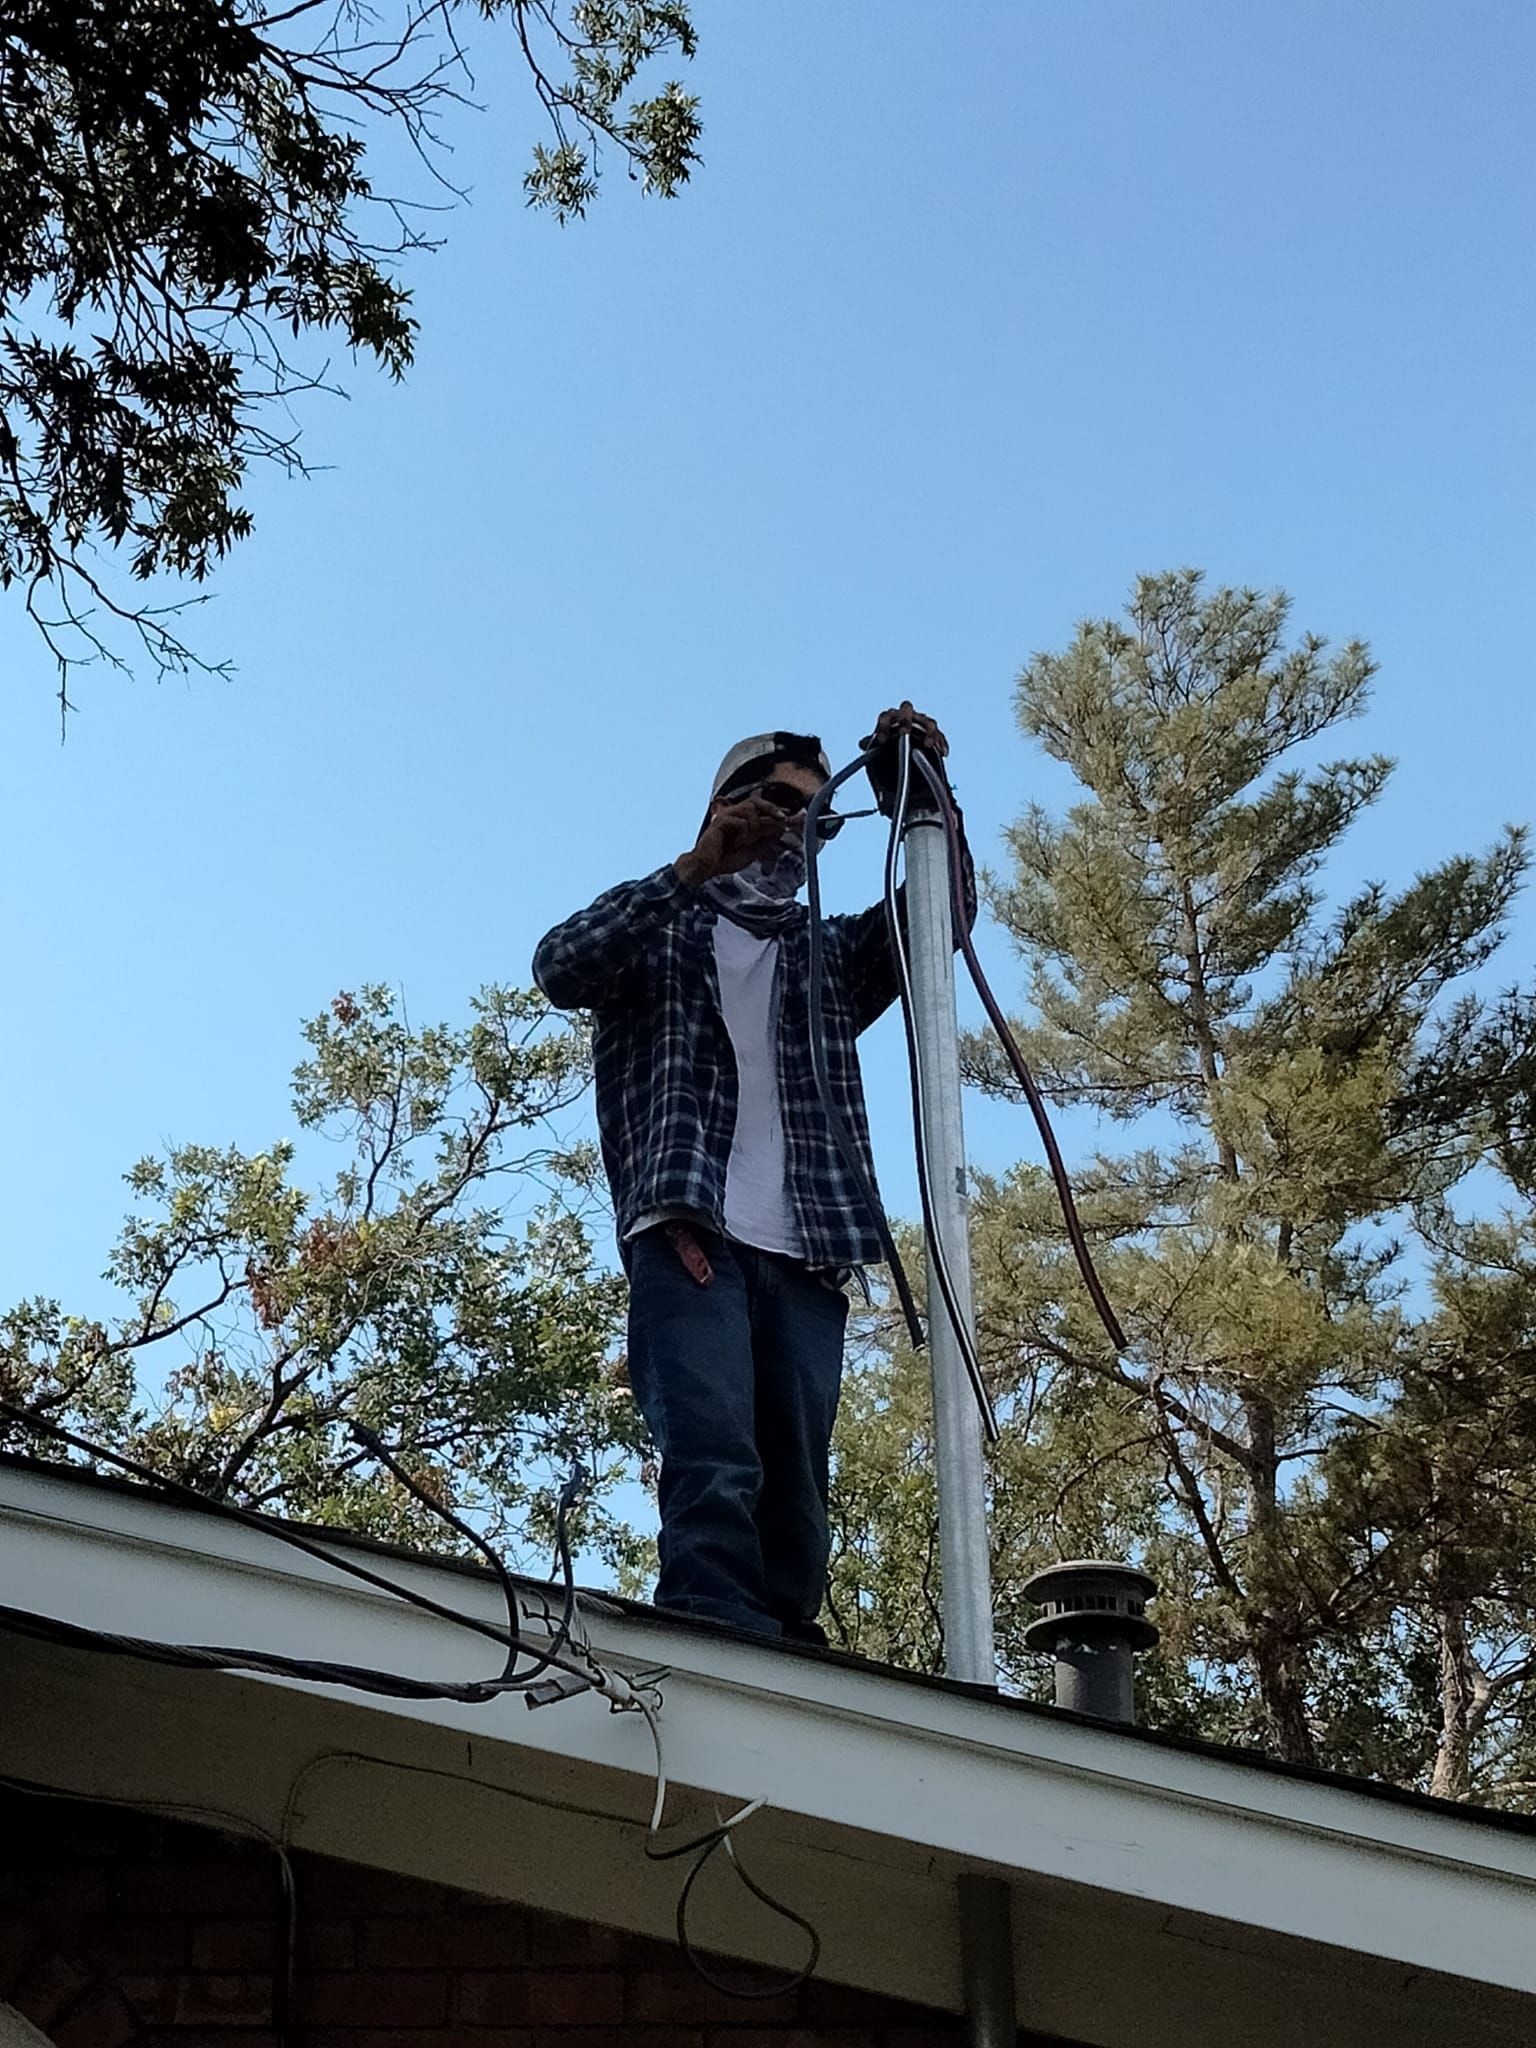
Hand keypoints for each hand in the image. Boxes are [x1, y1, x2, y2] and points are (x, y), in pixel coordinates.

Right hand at [674, 793, 791, 888]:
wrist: (706, 868)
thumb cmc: (725, 860)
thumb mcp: (752, 852)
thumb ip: (764, 842)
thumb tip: (780, 831)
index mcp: (743, 822)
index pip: (761, 812)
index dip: (776, 811)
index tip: (790, 816)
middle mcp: (735, 816)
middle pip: (756, 801)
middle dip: (771, 807)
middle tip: (783, 817)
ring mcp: (727, 816)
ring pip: (749, 809)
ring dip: (754, 826)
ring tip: (747, 842)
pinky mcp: (720, 821)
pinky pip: (741, 822)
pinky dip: (743, 834)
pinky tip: (736, 845)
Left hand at [866, 701, 949, 761]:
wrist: (904, 752)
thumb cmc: (888, 746)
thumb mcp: (878, 747)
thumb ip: (871, 744)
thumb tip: (862, 743)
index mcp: (890, 718)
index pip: (886, 716)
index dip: (883, 726)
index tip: (882, 741)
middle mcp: (907, 716)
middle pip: (907, 710)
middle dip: (905, 720)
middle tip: (904, 734)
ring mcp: (922, 723)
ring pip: (928, 721)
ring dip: (928, 731)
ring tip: (928, 744)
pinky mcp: (935, 733)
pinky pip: (940, 736)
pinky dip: (941, 743)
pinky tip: (943, 753)